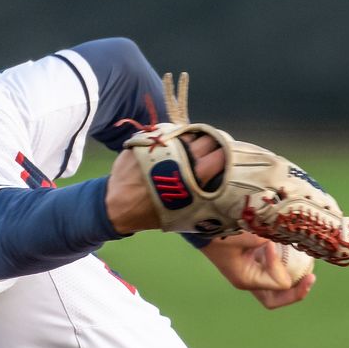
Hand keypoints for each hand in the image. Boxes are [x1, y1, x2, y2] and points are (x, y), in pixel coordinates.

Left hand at [106, 132, 223, 233]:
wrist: (117, 204)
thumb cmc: (153, 214)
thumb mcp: (185, 214)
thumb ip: (205, 197)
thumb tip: (223, 184)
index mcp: (194, 176)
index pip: (223, 154)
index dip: (230, 153)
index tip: (231, 155)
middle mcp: (182, 156)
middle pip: (209, 139)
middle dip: (215, 143)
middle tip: (215, 149)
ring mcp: (164, 145)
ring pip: (189, 133)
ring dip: (195, 139)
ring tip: (194, 147)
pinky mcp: (149, 139)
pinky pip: (169, 133)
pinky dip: (176, 138)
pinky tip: (175, 146)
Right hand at [200, 232, 316, 309]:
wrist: (204, 226)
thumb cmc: (219, 233)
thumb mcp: (242, 236)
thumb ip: (263, 240)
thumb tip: (282, 239)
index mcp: (246, 280)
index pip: (277, 283)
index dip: (279, 266)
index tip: (270, 245)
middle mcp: (250, 281)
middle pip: (277, 299)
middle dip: (296, 292)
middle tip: (311, 278)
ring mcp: (252, 274)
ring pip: (277, 289)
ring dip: (293, 281)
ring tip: (309, 271)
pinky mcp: (254, 264)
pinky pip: (274, 272)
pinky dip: (285, 267)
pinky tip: (296, 256)